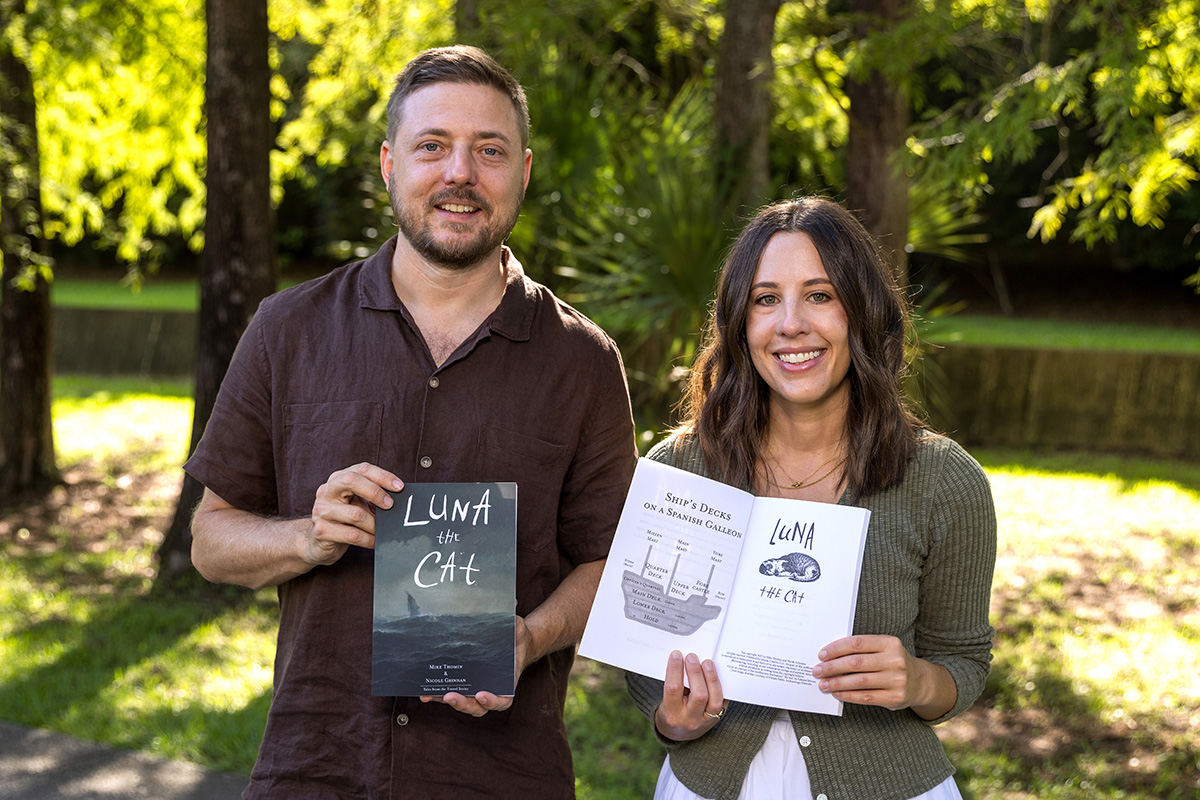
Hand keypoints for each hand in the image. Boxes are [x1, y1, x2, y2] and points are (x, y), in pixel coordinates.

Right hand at [306, 463, 402, 566]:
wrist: (317, 543)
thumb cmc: (343, 520)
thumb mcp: (357, 503)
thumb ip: (373, 496)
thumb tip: (400, 496)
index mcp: (338, 479)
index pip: (361, 469)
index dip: (382, 476)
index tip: (399, 487)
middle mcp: (327, 491)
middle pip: (351, 480)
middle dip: (376, 492)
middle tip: (390, 505)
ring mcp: (322, 510)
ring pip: (355, 514)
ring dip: (375, 524)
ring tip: (383, 530)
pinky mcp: (321, 531)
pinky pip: (352, 535)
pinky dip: (368, 539)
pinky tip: (375, 541)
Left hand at [420, 615, 529, 716]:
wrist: (510, 643)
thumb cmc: (515, 639)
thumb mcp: (517, 629)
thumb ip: (515, 622)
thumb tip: (512, 602)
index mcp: (506, 684)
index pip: (501, 701)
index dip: (492, 702)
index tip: (482, 694)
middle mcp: (489, 691)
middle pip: (476, 707)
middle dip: (463, 704)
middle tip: (451, 696)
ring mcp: (474, 690)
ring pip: (461, 703)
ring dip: (445, 701)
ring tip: (430, 695)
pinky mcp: (461, 685)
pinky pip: (449, 694)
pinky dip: (438, 695)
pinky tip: (425, 692)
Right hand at [654, 651, 727, 741]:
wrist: (679, 734)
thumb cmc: (670, 711)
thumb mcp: (666, 701)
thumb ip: (675, 684)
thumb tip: (683, 661)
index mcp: (672, 714)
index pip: (674, 690)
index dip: (675, 670)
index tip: (676, 655)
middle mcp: (690, 720)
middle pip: (698, 695)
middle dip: (696, 672)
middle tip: (692, 656)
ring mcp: (706, 721)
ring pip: (715, 700)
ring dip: (712, 678)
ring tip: (707, 662)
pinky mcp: (717, 718)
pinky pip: (724, 701)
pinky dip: (721, 686)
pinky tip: (718, 673)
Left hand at [813, 635, 952, 716]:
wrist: (920, 682)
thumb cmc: (892, 662)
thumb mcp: (883, 649)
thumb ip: (861, 649)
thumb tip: (829, 656)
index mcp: (890, 643)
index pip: (857, 643)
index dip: (837, 648)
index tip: (822, 654)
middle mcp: (895, 660)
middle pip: (856, 663)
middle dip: (832, 667)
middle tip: (817, 670)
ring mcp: (897, 680)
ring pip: (859, 681)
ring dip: (837, 683)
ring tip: (823, 684)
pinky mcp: (895, 697)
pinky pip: (866, 697)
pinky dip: (848, 695)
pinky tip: (837, 693)